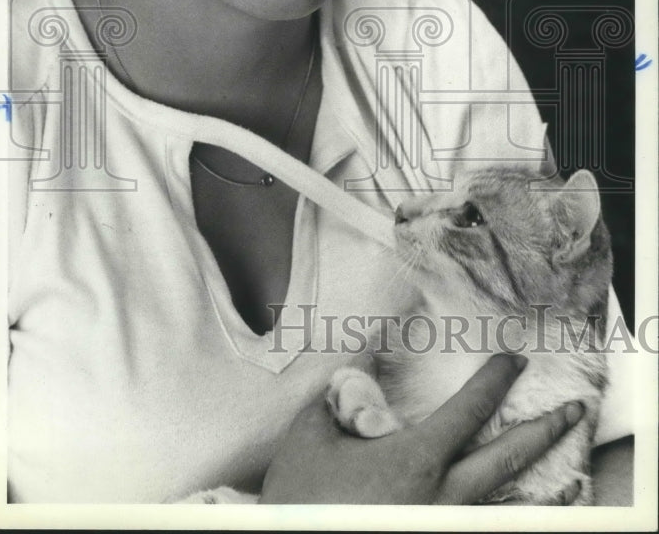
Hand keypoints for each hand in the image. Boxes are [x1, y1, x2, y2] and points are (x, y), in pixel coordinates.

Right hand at [260, 353, 583, 503]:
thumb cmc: (304, 500)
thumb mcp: (311, 436)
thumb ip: (341, 395)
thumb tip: (360, 360)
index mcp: (418, 460)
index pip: (470, 410)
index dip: (495, 380)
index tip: (512, 359)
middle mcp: (443, 496)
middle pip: (509, 459)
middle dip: (545, 429)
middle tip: (572, 408)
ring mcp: (442, 524)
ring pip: (502, 497)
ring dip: (532, 470)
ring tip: (553, 450)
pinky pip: (481, 520)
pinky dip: (505, 505)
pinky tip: (512, 496)